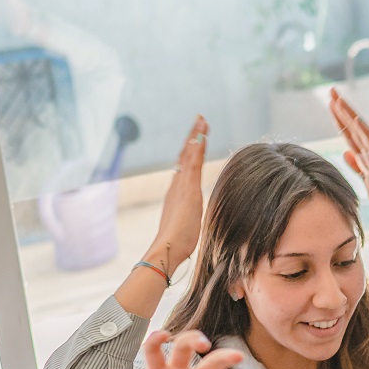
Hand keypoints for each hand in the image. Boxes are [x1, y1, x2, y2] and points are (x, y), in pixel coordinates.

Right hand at [144, 116, 209, 274]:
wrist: (165, 248)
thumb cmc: (175, 244)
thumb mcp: (185, 227)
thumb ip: (187, 221)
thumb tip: (187, 225)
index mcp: (177, 194)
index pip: (185, 168)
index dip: (190, 152)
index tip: (196, 139)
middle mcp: (176, 186)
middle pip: (184, 156)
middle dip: (192, 138)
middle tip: (200, 120)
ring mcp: (181, 186)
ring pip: (188, 155)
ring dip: (195, 136)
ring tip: (202, 121)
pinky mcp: (187, 190)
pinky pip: (192, 164)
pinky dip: (196, 148)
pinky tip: (201, 136)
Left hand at [331, 89, 368, 227]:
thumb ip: (358, 168)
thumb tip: (346, 153)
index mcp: (367, 161)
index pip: (350, 136)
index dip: (339, 120)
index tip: (330, 104)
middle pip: (353, 129)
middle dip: (341, 110)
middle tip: (331, 90)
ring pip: (360, 133)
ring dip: (348, 115)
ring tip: (337, 98)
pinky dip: (364, 132)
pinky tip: (355, 118)